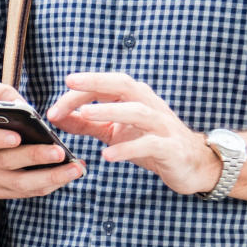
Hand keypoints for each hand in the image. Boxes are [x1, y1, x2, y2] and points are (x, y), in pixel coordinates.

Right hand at [0, 81, 84, 198]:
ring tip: (75, 168)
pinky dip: (49, 185)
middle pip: (6, 162)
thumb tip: (21, 104)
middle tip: (59, 152)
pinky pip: (27, 192)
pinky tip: (67, 175)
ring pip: (20, 183)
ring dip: (50, 177)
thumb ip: (1, 94)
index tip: (17, 137)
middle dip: (35, 157)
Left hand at [46, 72, 221, 195]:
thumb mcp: (114, 131)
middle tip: (70, 83)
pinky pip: (149, 144)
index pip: (105, 85)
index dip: (79, 93)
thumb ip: (87, 123)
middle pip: (124, 85)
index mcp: (134, 98)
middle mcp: (149, 105)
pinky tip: (107, 155)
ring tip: (85, 115)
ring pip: (138, 111)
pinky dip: (127, 149)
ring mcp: (162, 126)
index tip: (54, 108)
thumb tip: (57, 116)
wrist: (192, 164)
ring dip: (111, 111)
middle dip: (96, 82)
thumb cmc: (149, 142)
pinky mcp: (171, 148)